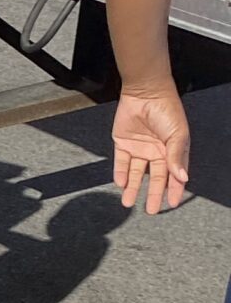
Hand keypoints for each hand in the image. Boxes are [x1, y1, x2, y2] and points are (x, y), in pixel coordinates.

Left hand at [113, 85, 189, 213]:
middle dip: (153, 194)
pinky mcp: (123, 143)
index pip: (174, 175)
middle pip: (155, 178)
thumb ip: (177, 156)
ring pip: (136, 173)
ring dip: (133, 188)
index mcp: (173, 150)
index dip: (174, 190)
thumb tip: (182, 177)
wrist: (145, 92)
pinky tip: (121, 184)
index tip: (172, 204)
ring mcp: (140, 148)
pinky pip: (121, 162)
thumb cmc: (167, 109)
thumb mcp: (177, 134)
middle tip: (151, 210)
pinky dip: (120, 173)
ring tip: (128, 202)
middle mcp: (156, 151)